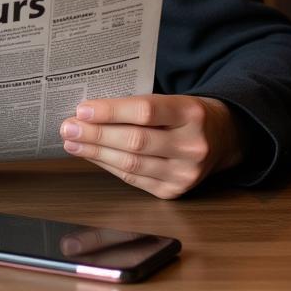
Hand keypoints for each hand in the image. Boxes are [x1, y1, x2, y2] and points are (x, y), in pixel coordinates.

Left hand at [59, 94, 243, 198]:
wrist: (222, 139)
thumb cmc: (186, 114)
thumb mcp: (171, 99)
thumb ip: (137, 105)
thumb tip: (89, 111)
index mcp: (191, 113)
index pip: (145, 111)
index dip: (110, 111)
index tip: (82, 110)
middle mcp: (192, 145)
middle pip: (135, 141)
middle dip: (96, 134)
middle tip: (68, 127)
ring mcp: (186, 173)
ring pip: (131, 163)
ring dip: (95, 152)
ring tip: (72, 142)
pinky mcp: (175, 191)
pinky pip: (134, 179)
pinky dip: (108, 166)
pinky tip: (91, 155)